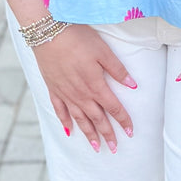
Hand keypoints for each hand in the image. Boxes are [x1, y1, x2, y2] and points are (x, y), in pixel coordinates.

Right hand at [32, 24, 135, 151]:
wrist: (47, 32)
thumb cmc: (78, 38)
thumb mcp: (102, 51)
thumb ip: (117, 69)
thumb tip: (133, 85)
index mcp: (96, 85)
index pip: (113, 108)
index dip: (123, 121)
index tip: (130, 132)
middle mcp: (81, 94)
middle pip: (97, 119)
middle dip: (107, 135)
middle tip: (114, 148)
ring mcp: (65, 93)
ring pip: (79, 119)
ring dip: (89, 134)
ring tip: (96, 147)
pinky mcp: (53, 89)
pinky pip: (60, 110)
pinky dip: (65, 122)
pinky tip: (69, 131)